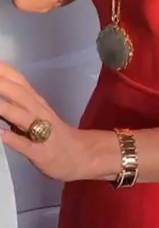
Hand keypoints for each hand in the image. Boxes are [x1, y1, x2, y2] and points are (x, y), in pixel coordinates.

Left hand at [0, 63, 90, 182]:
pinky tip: (2, 134)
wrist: (82, 156)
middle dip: (1, 84)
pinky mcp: (41, 153)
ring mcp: (42, 133)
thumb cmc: (54, 136)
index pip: (19, 82)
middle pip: (20, 95)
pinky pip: (27, 146)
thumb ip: (15, 105)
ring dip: (4, 108)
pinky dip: (14, 139)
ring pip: (22, 117)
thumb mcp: (35, 115)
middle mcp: (39, 113)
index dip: (4, 71)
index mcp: (37, 103)